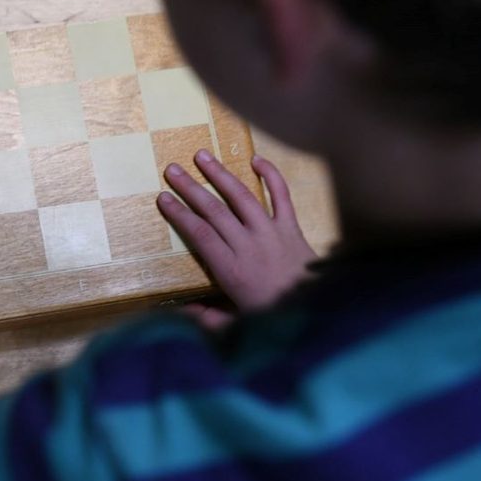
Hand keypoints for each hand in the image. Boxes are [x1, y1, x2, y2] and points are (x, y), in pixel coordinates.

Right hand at [157, 151, 315, 328]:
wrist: (317, 311)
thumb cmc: (274, 317)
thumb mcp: (238, 325)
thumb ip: (209, 319)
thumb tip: (182, 312)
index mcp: (232, 270)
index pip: (200, 235)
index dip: (180, 215)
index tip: (162, 198)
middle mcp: (249, 247)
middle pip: (215, 211)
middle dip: (191, 188)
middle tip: (172, 169)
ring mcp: (272, 234)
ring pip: (242, 198)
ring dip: (221, 175)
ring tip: (202, 155)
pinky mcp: (291, 228)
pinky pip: (281, 197)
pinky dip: (271, 176)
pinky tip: (256, 159)